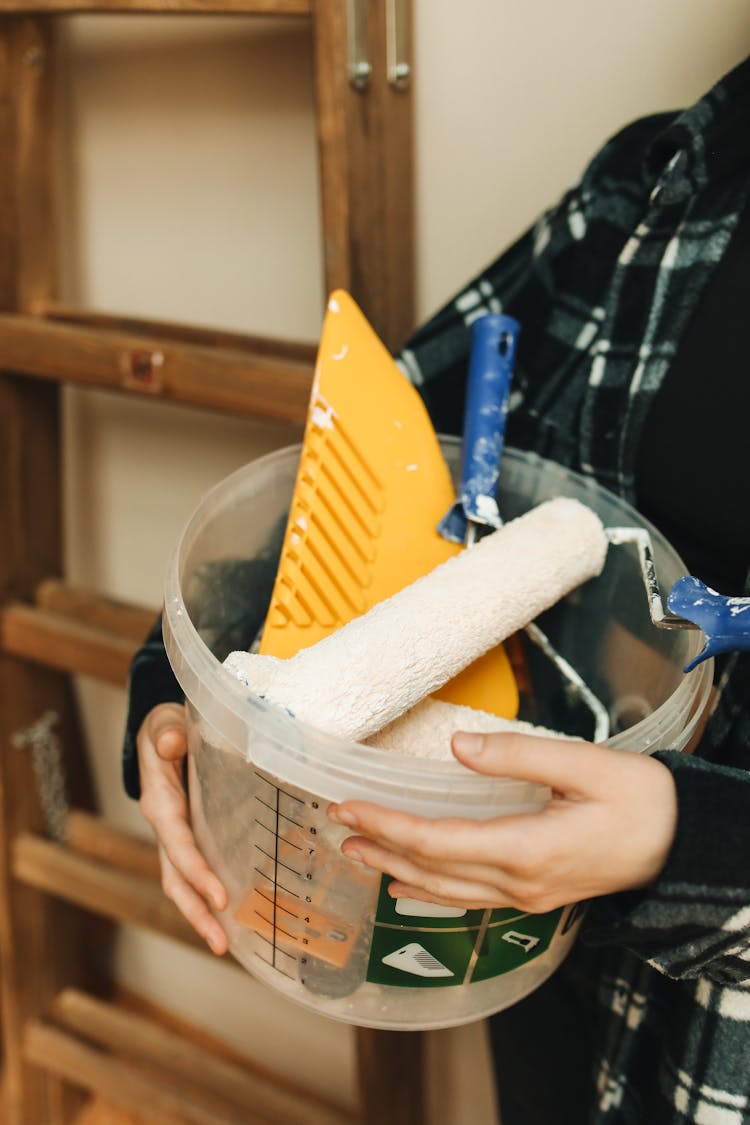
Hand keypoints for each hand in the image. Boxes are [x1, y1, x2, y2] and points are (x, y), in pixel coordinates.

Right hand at [137, 703, 227, 953]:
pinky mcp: (190, 837)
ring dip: (201, 914)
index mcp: (161, 803)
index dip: (196, 872)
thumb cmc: (166, 728)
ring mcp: (176, 836)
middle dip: (195, 912)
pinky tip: (234, 914)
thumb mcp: (164, 722)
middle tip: (220, 943)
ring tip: (225, 944)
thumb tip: (172, 742)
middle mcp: (166, 826)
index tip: (219, 897)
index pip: (178, 844)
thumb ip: (167, 732)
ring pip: (183, 883)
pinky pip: (197, 870)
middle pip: (176, 879)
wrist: (163, 730)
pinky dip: (208, 895)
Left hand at [327, 731, 677, 912]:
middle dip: (380, 848)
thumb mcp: (584, 765)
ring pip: (446, 891)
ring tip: (358, 853)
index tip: (349, 806)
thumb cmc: (640, 800)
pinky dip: (430, 889)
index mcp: (527, 850)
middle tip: (337, 827)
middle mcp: (518, 882)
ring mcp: (525, 896)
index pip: (436, 842)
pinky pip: (468, 898)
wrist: (680, 843)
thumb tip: (458, 746)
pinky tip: (408, 885)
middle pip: (431, 871)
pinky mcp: (533, 897)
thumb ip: (518, 755)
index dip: (387, 825)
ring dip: (397, 870)